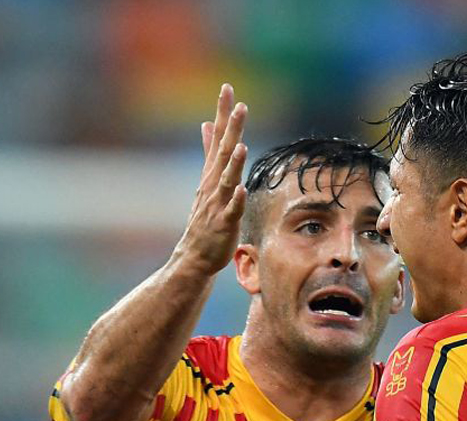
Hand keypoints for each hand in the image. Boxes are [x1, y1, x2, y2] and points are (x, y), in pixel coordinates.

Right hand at [174, 84, 248, 274]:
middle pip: (224, 152)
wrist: (194, 255)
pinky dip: (235, 199)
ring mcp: (217, 203)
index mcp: (212, 173)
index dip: (223, 114)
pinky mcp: (224, 223)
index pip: (219, 138)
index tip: (227, 89)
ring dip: (233, 162)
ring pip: (226, 179)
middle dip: (231, 129)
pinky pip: (231, 210)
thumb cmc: (206, 217)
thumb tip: (208, 124)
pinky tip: (240, 189)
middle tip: (239, 104)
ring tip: (240, 144)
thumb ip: (210, 152)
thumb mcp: (208, 179)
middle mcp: (213, 184)